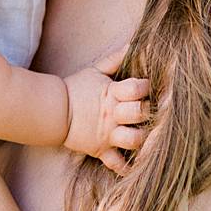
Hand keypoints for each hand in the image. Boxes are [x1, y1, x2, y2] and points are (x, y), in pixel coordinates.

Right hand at [62, 47, 153, 175]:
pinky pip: (115, 163)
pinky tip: (137, 166)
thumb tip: (134, 43)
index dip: (147, 87)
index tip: (152, 86)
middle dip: (150, 112)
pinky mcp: (100, 150)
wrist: (52, 111)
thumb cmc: (77, 88)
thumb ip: (116, 58)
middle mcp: (112, 114)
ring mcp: (107, 134)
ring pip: (133, 140)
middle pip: (139, 113)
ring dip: (143, 139)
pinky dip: (126, 167)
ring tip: (150, 136)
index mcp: (112, 93)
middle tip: (158, 112)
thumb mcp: (96, 70)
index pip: (137, 88)